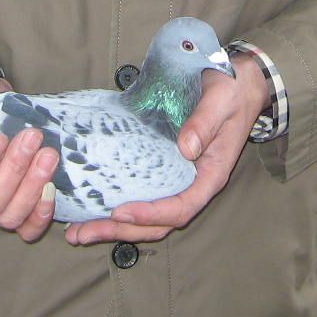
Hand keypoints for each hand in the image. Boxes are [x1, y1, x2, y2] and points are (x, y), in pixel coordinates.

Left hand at [64, 53, 269, 245]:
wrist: (238, 83)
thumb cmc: (231, 91)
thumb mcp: (220, 101)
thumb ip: (204, 123)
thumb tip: (186, 148)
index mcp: (210, 174)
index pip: (182, 207)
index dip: (152, 214)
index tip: (122, 211)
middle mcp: (194, 183)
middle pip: (159, 222)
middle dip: (122, 229)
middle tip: (83, 233)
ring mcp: (178, 179)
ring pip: (148, 216)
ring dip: (114, 226)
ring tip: (78, 232)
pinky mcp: (164, 169)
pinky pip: (143, 195)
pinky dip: (118, 205)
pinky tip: (92, 205)